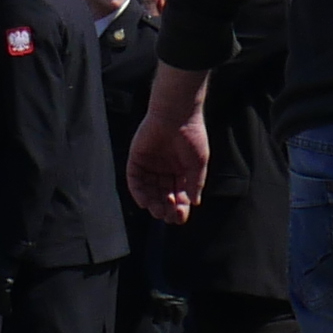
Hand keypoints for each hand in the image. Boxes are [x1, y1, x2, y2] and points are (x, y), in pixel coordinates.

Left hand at [125, 101, 207, 227]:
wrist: (177, 114)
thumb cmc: (191, 136)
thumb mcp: (198, 163)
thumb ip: (195, 183)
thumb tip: (194, 203)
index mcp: (181, 171)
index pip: (179, 194)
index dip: (179, 207)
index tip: (180, 218)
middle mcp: (165, 169)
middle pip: (163, 194)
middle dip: (166, 207)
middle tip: (168, 218)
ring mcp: (150, 164)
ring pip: (149, 189)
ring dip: (153, 202)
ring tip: (158, 212)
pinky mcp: (137, 158)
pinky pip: (135, 178)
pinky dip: (138, 191)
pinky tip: (144, 202)